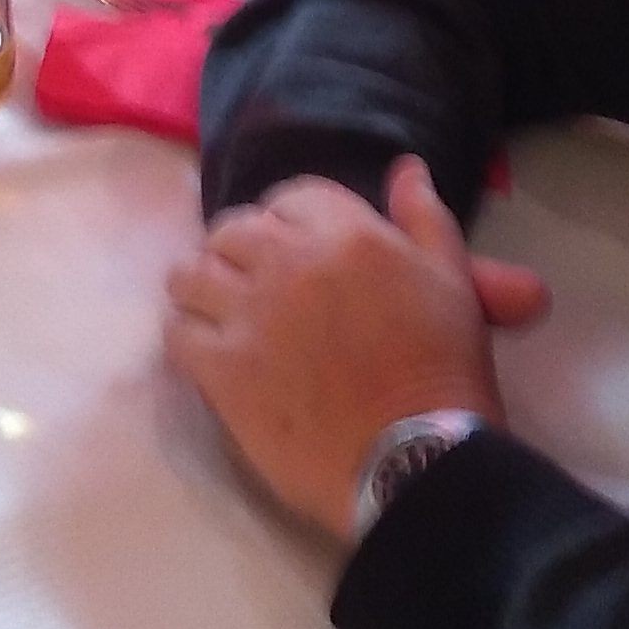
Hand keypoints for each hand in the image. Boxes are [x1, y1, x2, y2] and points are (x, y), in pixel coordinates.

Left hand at [162, 155, 548, 540]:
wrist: (415, 460)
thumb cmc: (443, 371)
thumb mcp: (452, 281)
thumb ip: (424, 218)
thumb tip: (405, 167)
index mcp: (346, 234)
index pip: (289, 197)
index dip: (290, 221)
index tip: (297, 251)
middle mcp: (288, 262)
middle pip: (232, 230)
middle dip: (240, 251)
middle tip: (255, 285)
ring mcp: (248, 315)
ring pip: (190, 274)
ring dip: (202, 288)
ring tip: (219, 312)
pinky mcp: (221, 369)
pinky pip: (176, 332)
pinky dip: (185, 336)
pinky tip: (206, 352)